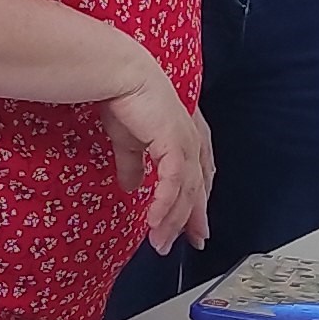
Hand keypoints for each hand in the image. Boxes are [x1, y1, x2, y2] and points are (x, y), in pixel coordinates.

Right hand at [99, 61, 215, 255]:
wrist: (120, 76)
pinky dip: (165, 206)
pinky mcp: (175, 145)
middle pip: (198, 190)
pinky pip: (174, 185)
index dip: (196, 205)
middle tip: (184, 243)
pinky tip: (154, 222)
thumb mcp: (128, 141)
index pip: (198, 178)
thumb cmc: (125, 100)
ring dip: (172, 220)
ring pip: (186, 193)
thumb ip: (132, 164)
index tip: (193, 229)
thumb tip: (131, 185)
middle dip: (191, 220)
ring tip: (159, 242)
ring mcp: (186, 144)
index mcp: (186, 138)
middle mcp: (192, 142)